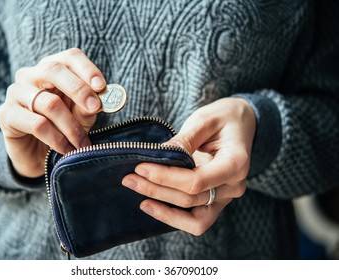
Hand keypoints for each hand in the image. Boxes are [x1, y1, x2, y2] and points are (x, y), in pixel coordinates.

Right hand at [0, 48, 105, 177]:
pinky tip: (66, 149)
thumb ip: (89, 106)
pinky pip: (37, 124)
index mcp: (53, 68)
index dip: (87, 69)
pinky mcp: (6, 114)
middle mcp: (31, 75)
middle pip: (54, 69)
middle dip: (79, 89)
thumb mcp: (81, 116)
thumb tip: (101, 100)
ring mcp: (15, 92)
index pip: (70, 57)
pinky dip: (57, 139)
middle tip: (95, 108)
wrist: (38, 156)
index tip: (101, 87)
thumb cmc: (63, 128)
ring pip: (48, 103)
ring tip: (83, 144)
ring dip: (71, 126)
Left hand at [122, 98, 255, 234]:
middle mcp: (234, 186)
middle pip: (191, 199)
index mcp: (236, 163)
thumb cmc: (224, 118)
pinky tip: (152, 205)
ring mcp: (226, 197)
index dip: (165, 177)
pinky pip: (196, 220)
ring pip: (194, 219)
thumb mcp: (204, 119)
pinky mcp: (216, 201)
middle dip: (157, 190)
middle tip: (129, 179)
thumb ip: (184, 140)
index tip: (141, 167)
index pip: (197, 181)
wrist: (241, 124)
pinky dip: (174, 217)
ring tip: (139, 197)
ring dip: (164, 210)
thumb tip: (158, 156)